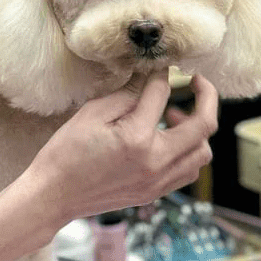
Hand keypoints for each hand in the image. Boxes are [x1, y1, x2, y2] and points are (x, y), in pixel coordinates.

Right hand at [30, 73, 217, 225]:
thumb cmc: (66, 153)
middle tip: (198, 82)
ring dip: (198, 130)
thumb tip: (150, 76)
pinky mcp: (154, 193)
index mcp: (137, 138)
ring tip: (174, 116)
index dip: (162, 73)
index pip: (162, 94)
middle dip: (206, 97)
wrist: (54, 195)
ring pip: (202, 153)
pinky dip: (188, 152)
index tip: (162, 65)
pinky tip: (167, 141)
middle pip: (203, 127)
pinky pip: (187, 171)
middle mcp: (156, 162)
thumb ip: (127, 94)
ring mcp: (158, 182)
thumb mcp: (92, 113)